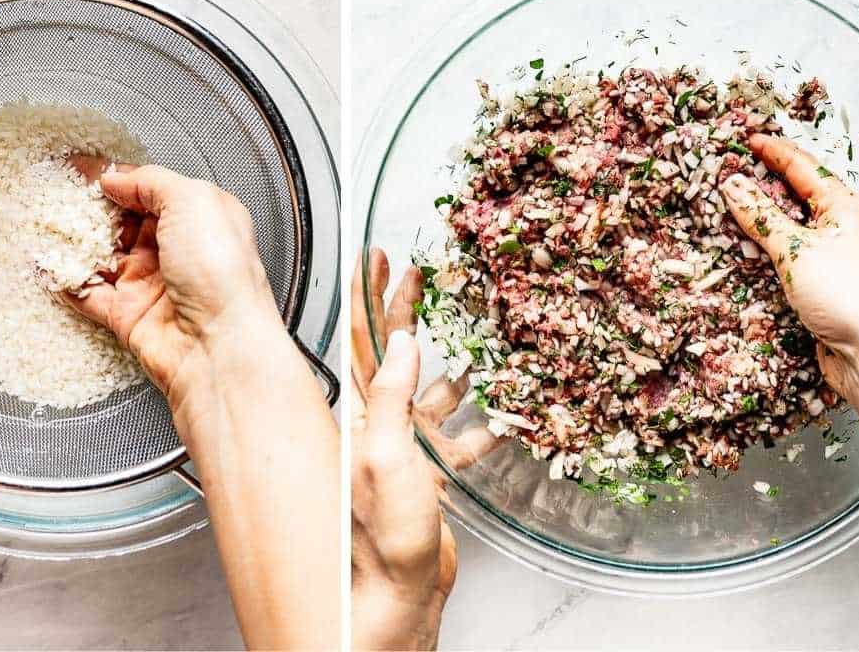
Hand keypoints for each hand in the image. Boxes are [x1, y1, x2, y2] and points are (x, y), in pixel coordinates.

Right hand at [63, 164, 280, 408]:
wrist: (219, 345)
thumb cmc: (221, 272)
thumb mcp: (193, 201)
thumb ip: (152, 181)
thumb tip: (118, 178)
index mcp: (199, 218)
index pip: (149, 189)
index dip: (115, 176)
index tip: (80, 166)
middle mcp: (176, 250)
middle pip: (122, 221)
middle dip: (88, 207)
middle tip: (55, 191)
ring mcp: (150, 283)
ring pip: (102, 256)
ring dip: (73, 241)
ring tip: (42, 222)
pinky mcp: (129, 315)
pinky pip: (89, 294)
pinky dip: (65, 280)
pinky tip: (45, 264)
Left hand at [351, 249, 497, 650]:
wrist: (389, 601)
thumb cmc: (378, 540)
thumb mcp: (384, 457)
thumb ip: (393, 399)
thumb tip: (403, 344)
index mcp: (359, 414)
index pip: (361, 339)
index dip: (368, 295)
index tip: (374, 256)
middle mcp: (376, 427)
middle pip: (394, 356)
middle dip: (406, 313)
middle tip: (421, 275)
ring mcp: (402, 453)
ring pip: (429, 396)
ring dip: (449, 366)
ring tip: (471, 336)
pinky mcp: (426, 480)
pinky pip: (456, 444)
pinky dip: (479, 429)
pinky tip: (500, 419)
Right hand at [719, 134, 858, 395]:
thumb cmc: (846, 294)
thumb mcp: (796, 249)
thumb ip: (760, 217)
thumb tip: (732, 184)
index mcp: (843, 207)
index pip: (802, 168)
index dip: (773, 151)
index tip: (746, 139)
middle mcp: (840, 227)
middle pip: (796, 195)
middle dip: (763, 182)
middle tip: (730, 169)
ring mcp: (831, 256)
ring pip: (789, 226)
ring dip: (759, 218)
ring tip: (728, 206)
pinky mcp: (820, 283)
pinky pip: (786, 256)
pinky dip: (764, 249)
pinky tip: (743, 250)